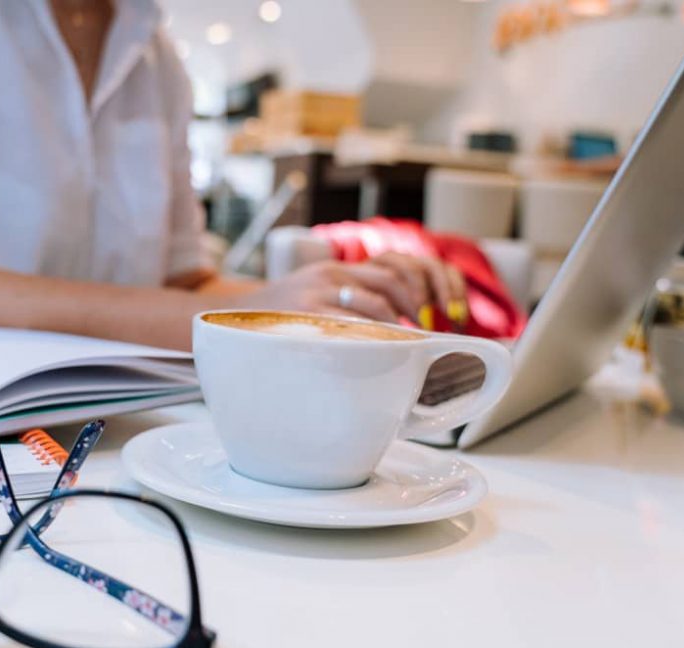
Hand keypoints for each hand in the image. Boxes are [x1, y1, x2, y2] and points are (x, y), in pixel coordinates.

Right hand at [234, 255, 466, 325]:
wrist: (231, 318)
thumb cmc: (286, 320)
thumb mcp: (322, 300)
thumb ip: (359, 306)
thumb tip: (411, 332)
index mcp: (345, 268)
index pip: (404, 261)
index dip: (437, 280)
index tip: (453, 309)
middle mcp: (337, 273)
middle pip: (400, 275)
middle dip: (426, 303)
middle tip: (435, 330)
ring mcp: (321, 291)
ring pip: (380, 300)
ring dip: (402, 325)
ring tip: (409, 344)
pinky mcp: (308, 312)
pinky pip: (353, 322)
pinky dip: (376, 336)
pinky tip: (386, 350)